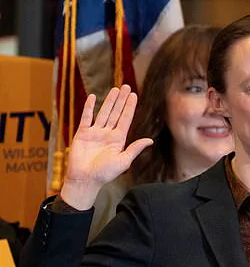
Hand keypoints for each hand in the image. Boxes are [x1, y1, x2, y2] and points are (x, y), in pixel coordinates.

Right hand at [60, 85, 152, 209]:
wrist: (85, 179)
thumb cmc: (105, 174)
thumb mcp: (124, 161)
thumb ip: (135, 149)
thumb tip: (150, 140)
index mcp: (118, 139)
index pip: (126, 119)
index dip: (130, 107)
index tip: (134, 95)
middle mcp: (108, 134)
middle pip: (116, 113)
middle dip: (121, 100)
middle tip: (126, 86)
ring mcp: (95, 132)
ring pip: (103, 113)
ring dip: (109, 101)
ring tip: (115, 89)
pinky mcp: (82, 133)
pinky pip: (86, 118)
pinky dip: (89, 108)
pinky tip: (93, 97)